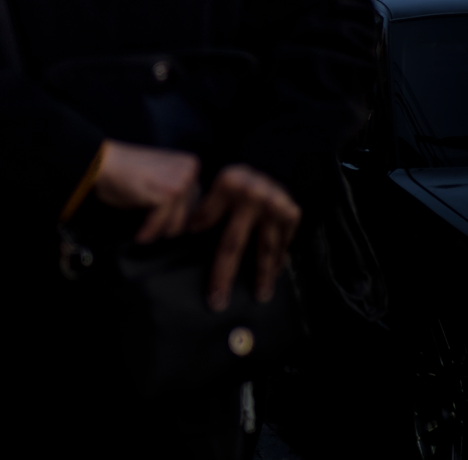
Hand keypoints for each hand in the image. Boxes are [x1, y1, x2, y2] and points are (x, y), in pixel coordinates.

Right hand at [91, 141, 199, 244]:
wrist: (104, 163)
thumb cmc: (125, 172)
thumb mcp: (160, 178)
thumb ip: (177, 192)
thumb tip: (188, 220)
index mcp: (190, 163)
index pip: (195, 201)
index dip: (180, 217)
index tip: (169, 229)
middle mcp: (190, 170)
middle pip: (189, 213)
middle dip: (171, 225)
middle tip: (155, 232)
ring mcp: (181, 182)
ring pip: (178, 221)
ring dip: (160, 231)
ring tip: (146, 235)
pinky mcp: (169, 194)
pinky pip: (163, 223)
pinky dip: (150, 231)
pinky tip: (141, 234)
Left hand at [189, 165, 301, 311]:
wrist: (273, 165)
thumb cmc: (237, 184)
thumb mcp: (219, 186)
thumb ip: (203, 208)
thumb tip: (175, 237)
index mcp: (227, 183)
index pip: (204, 219)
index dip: (194, 234)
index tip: (184, 252)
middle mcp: (251, 194)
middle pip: (232, 244)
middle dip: (222, 275)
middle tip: (216, 302)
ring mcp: (274, 205)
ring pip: (264, 250)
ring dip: (261, 276)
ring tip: (258, 296)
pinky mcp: (292, 214)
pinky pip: (282, 246)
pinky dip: (277, 263)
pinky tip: (272, 277)